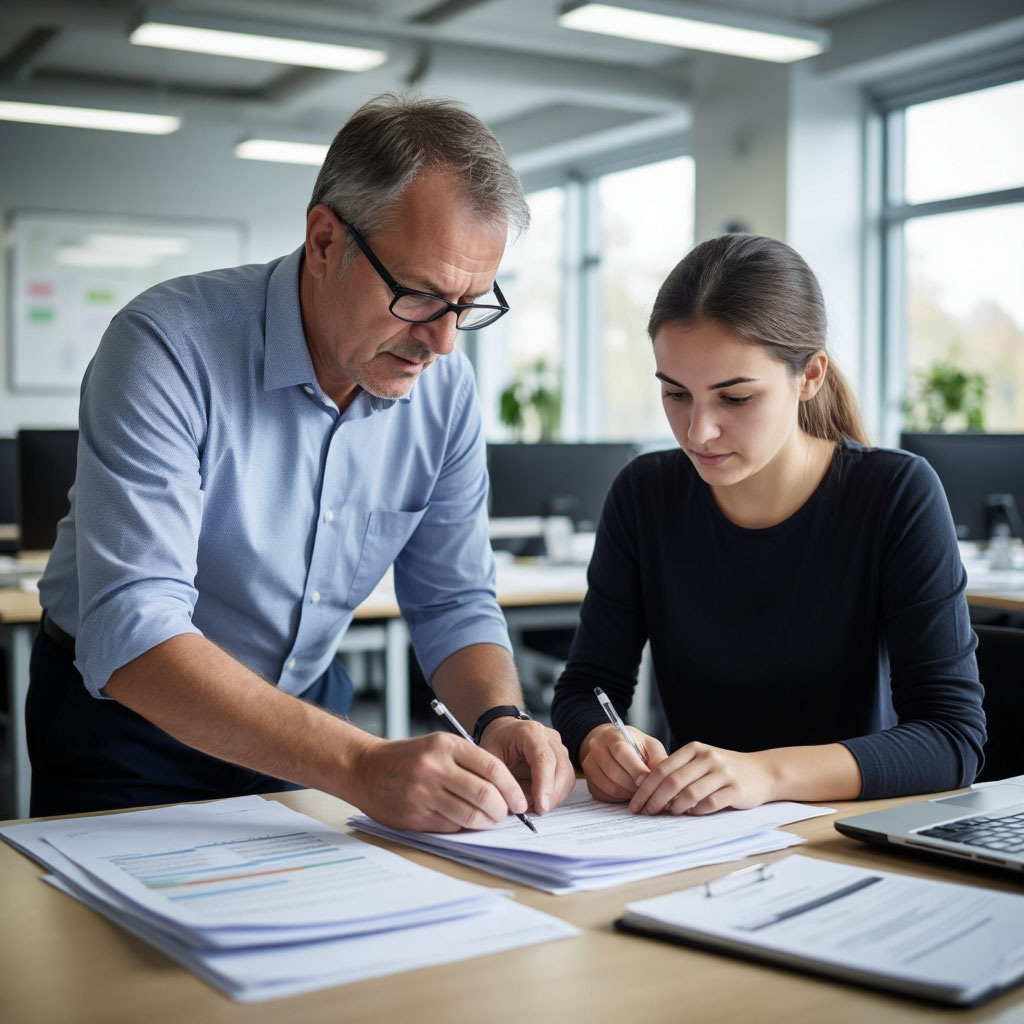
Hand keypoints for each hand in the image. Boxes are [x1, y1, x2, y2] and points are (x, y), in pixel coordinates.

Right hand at [349, 732, 528, 832]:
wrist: (365, 768)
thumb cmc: (409, 758)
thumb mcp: (439, 746)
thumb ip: (469, 763)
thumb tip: (504, 791)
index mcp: (446, 745)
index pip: (493, 768)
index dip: (512, 788)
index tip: (519, 801)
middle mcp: (435, 767)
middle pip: (485, 794)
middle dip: (501, 810)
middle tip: (504, 814)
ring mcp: (423, 792)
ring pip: (469, 815)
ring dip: (484, 822)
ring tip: (486, 820)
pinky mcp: (414, 814)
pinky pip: (450, 826)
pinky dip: (462, 827)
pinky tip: (461, 821)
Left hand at [478, 717, 574, 813]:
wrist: (503, 732)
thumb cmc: (496, 744)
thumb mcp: (490, 760)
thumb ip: (502, 782)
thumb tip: (518, 808)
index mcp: (529, 732)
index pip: (544, 759)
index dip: (544, 785)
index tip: (541, 807)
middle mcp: (549, 737)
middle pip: (560, 768)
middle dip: (551, 796)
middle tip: (536, 812)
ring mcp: (559, 747)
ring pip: (567, 776)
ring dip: (554, 797)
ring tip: (534, 807)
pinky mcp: (563, 758)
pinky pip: (566, 780)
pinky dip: (555, 795)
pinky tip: (540, 800)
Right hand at [579, 723, 667, 802]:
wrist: (609, 745)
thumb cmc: (632, 744)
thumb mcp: (648, 744)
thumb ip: (658, 757)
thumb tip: (666, 774)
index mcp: (612, 736)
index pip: (621, 752)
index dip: (636, 769)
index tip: (648, 779)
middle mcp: (596, 749)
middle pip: (615, 773)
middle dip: (634, 785)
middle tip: (647, 788)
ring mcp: (590, 766)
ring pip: (611, 787)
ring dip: (629, 793)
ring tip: (639, 790)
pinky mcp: (589, 782)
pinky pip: (606, 796)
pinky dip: (620, 798)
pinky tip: (628, 792)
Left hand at [629, 741, 775, 815]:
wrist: (762, 771)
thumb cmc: (725, 770)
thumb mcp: (701, 762)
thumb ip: (680, 772)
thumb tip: (650, 793)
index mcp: (694, 749)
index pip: (662, 769)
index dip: (645, 788)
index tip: (635, 803)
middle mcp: (707, 758)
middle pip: (672, 781)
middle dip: (654, 800)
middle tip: (645, 812)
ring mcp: (722, 772)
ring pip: (689, 793)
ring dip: (675, 807)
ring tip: (668, 814)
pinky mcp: (736, 789)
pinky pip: (710, 803)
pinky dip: (697, 811)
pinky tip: (692, 814)